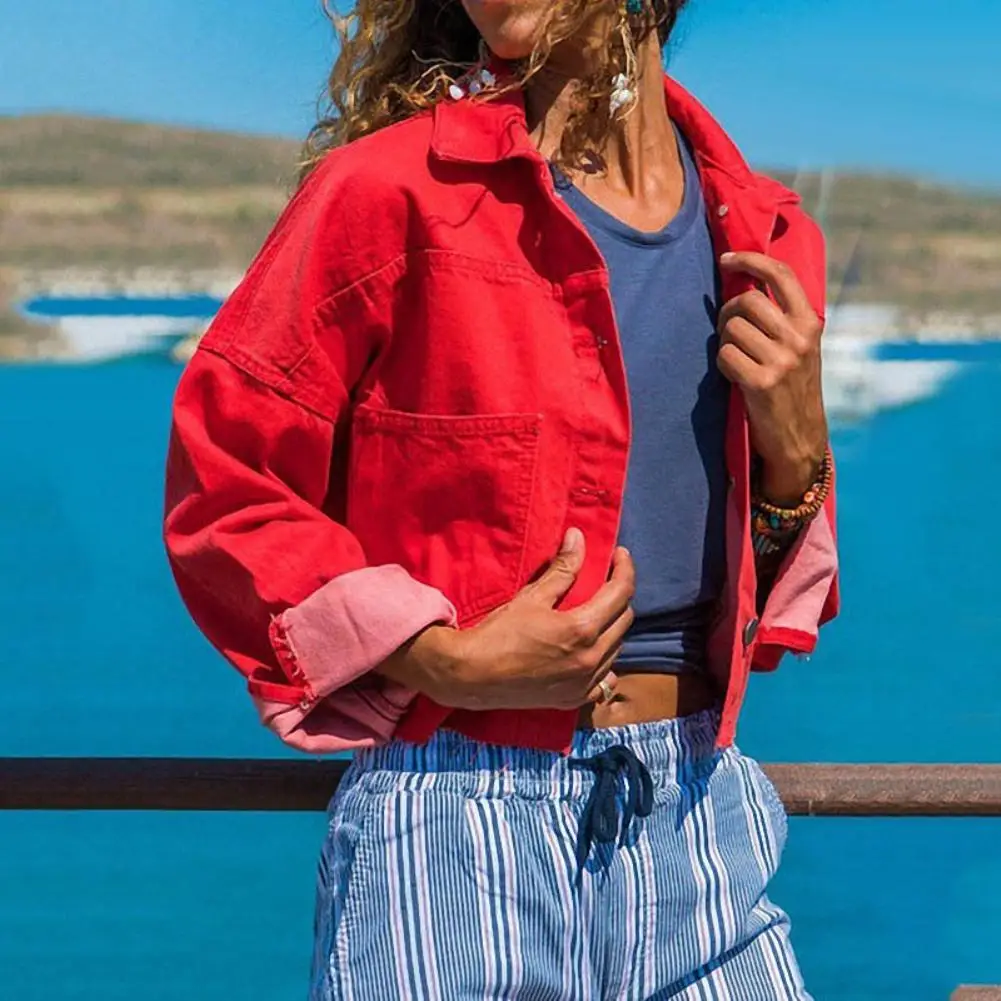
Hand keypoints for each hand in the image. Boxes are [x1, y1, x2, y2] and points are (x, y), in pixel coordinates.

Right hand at [377, 528, 634, 710]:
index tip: (620, 554)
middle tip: (605, 581)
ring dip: (613, 627)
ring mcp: (584, 683)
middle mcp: (591, 658)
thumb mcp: (532, 596)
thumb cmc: (499, 633)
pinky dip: (605, 663)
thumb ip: (562, 568)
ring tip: (597, 613)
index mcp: (582, 629)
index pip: (621, 593)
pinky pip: (606, 680)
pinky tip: (593, 653)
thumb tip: (578, 537)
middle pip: (625, 619)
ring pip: (617, 648)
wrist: (472, 675)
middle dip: (619, 596)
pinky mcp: (574, 698)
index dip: (624, 568)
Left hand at [717, 252, 828, 504]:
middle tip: (727, 327)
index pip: (781, 275)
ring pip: (732, 329)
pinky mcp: (760, 383)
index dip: (751, 260)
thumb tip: (745, 285)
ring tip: (737, 357)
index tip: (727, 259)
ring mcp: (781, 361)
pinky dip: (723, 364)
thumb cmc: (792, 388)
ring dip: (725, 341)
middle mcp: (798, 338)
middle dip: (728, 311)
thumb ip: (781, 319)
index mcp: (810, 323)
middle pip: (747, 301)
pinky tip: (735, 375)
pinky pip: (725, 356)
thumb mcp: (800, 348)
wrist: (799, 438)